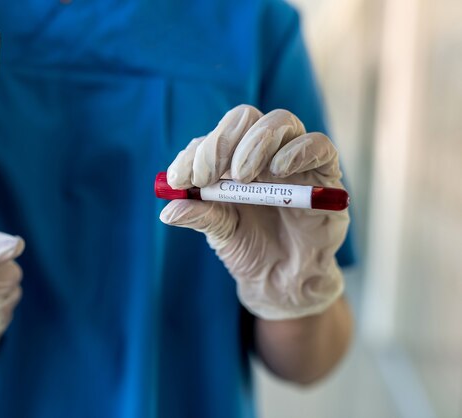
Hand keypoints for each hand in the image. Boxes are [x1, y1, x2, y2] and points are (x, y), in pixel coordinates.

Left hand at [160, 105, 348, 319]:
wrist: (285, 280)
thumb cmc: (250, 249)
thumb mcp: (220, 233)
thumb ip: (199, 215)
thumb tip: (167, 210)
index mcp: (231, 161)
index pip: (211, 139)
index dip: (193, 154)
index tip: (180, 180)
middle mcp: (262, 152)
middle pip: (244, 118)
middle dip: (221, 141)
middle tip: (210, 174)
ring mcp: (294, 159)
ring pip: (280, 121)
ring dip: (256, 142)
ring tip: (242, 176)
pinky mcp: (324, 173)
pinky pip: (318, 145)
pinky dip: (298, 151)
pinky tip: (279, 170)